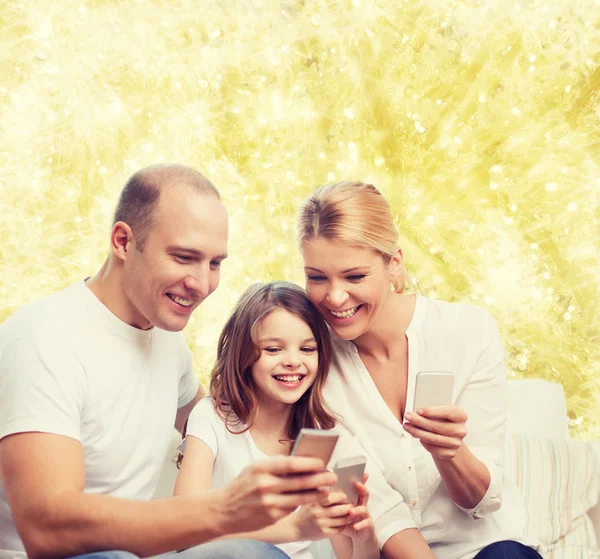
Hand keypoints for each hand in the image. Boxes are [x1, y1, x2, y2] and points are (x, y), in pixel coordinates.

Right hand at [216, 455, 336, 533]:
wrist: (223, 510)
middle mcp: (265, 485)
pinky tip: (311, 499)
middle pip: (300, 482)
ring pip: (300, 498)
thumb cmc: (243, 485)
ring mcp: (269, 503)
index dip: (309, 463)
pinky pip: (292, 509)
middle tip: (332, 477)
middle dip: (320, 479)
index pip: (291, 464)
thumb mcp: (255, 469)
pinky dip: (303, 503)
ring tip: (327, 490)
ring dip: (317, 494)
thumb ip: (276, 465)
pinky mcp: (272, 517)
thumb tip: (301, 460)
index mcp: (262, 469)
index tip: (322, 462)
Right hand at [290, 491, 353, 540]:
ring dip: (349, 516)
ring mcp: (321, 524)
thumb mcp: (309, 497)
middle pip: (340, 509)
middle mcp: (317, 513)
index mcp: (314, 501)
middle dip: (348, 507)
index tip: (344, 496)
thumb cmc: (305, 510)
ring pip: (342, 520)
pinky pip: (339, 529)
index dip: (340, 497)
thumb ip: (319, 488)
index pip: (331, 498)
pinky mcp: (323, 534)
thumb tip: (329, 472)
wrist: (295, 528)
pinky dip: (343, 525)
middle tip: (351, 505)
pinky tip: (343, 522)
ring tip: (350, 513)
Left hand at [342, 474, 375, 545]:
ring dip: (357, 509)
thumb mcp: (340, 510)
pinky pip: (366, 523)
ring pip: (364, 509)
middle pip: (365, 493)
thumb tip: (322, 489)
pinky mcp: (369, 525)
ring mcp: (366, 514)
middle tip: (356, 484)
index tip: (355, 471)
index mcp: (355, 499)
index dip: (358, 479)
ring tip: (351, 511)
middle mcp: (362, 505)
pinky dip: (360, 524)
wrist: (358, 536)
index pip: (357, 487)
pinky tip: (354, 526)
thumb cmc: (347, 521)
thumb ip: (335, 501)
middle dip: (361, 488)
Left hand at [403, 405, 467, 459]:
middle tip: (408, 417)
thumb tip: (417, 411)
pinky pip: (433, 449)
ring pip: (433, 439)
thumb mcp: (439, 409)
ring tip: (407, 426)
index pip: (448, 412)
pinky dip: (423, 442)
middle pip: (437, 427)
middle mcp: (461, 430)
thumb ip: (432, 407)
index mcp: (461, 415)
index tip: (418, 410)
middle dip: (419, 422)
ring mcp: (457, 443)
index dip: (432, 411)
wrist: (447, 435)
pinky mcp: (451, 453)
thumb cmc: (441, 418)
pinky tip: (417, 436)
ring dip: (417, 432)